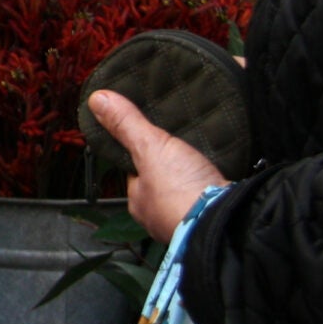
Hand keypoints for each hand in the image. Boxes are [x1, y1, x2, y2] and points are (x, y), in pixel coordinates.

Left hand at [89, 90, 226, 242]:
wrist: (225, 224)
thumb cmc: (180, 191)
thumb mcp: (150, 147)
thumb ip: (127, 125)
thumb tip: (97, 99)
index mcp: (139, 202)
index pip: (135, 173)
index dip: (143, 155)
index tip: (156, 140)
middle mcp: (159, 218)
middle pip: (162, 185)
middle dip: (173, 170)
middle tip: (185, 149)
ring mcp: (187, 223)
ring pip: (186, 195)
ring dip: (194, 181)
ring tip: (205, 160)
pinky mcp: (214, 223)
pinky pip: (209, 201)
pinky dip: (213, 191)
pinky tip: (221, 179)